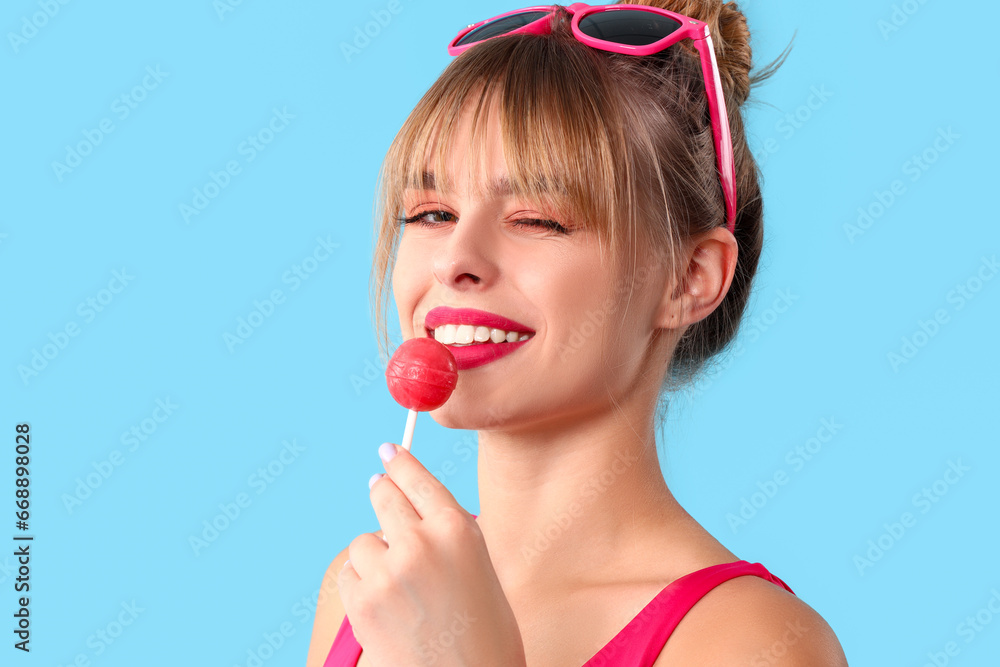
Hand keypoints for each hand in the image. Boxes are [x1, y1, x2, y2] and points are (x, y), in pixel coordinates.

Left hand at [338, 442, 525, 666]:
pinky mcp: (362, 602)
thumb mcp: (480, 569)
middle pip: (383, 496)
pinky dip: (361, 585)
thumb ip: (448, 535)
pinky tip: (385, 607)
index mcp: (459, 529)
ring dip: (375, 556)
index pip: (418, 479)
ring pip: (364, 541)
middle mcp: (422, 542)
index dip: (400, 463)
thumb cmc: (484, 635)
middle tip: (378, 490)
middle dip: (381, 493)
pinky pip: (350, 574)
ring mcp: (388, 571)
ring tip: (400, 589)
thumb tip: (409, 511)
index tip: (388, 452)